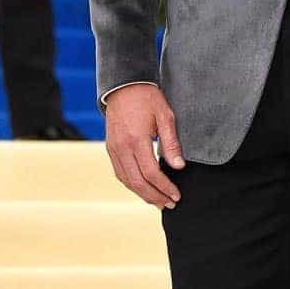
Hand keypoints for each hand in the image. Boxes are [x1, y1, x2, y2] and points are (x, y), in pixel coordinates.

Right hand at [105, 83, 184, 210]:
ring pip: (126, 180)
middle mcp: (122, 147)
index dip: (165, 187)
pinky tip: (142, 188)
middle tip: (169, 204)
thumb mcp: (165, 116)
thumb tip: (179, 167)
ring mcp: (113, 149)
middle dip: (154, 196)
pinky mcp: (110, 148)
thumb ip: (171, 143)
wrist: (123, 85)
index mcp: (137, 139)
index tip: (176, 195)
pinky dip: (131, 184)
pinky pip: (119, 173)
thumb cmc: (147, 98)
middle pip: (137, 182)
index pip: (152, 173)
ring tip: (158, 201)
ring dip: (142, 194)